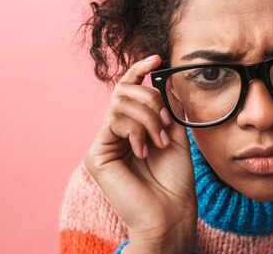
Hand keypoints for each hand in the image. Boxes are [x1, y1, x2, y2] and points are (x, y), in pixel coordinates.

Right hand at [83, 55, 196, 252]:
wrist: (172, 213)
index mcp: (131, 128)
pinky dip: (136, 131)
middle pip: (123, 90)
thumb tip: (164, 76)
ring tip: (159, 142)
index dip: (138, 70)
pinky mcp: (96, 155)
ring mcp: (103, 144)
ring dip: (148, 118)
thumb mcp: (176, 133)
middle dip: (150, 99)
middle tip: (166, 123)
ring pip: (120, 103)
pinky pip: (115, 121)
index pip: (128, 90)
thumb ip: (167, 106)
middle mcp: (114, 133)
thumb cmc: (175, 179)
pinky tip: (144, 151)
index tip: (157, 59)